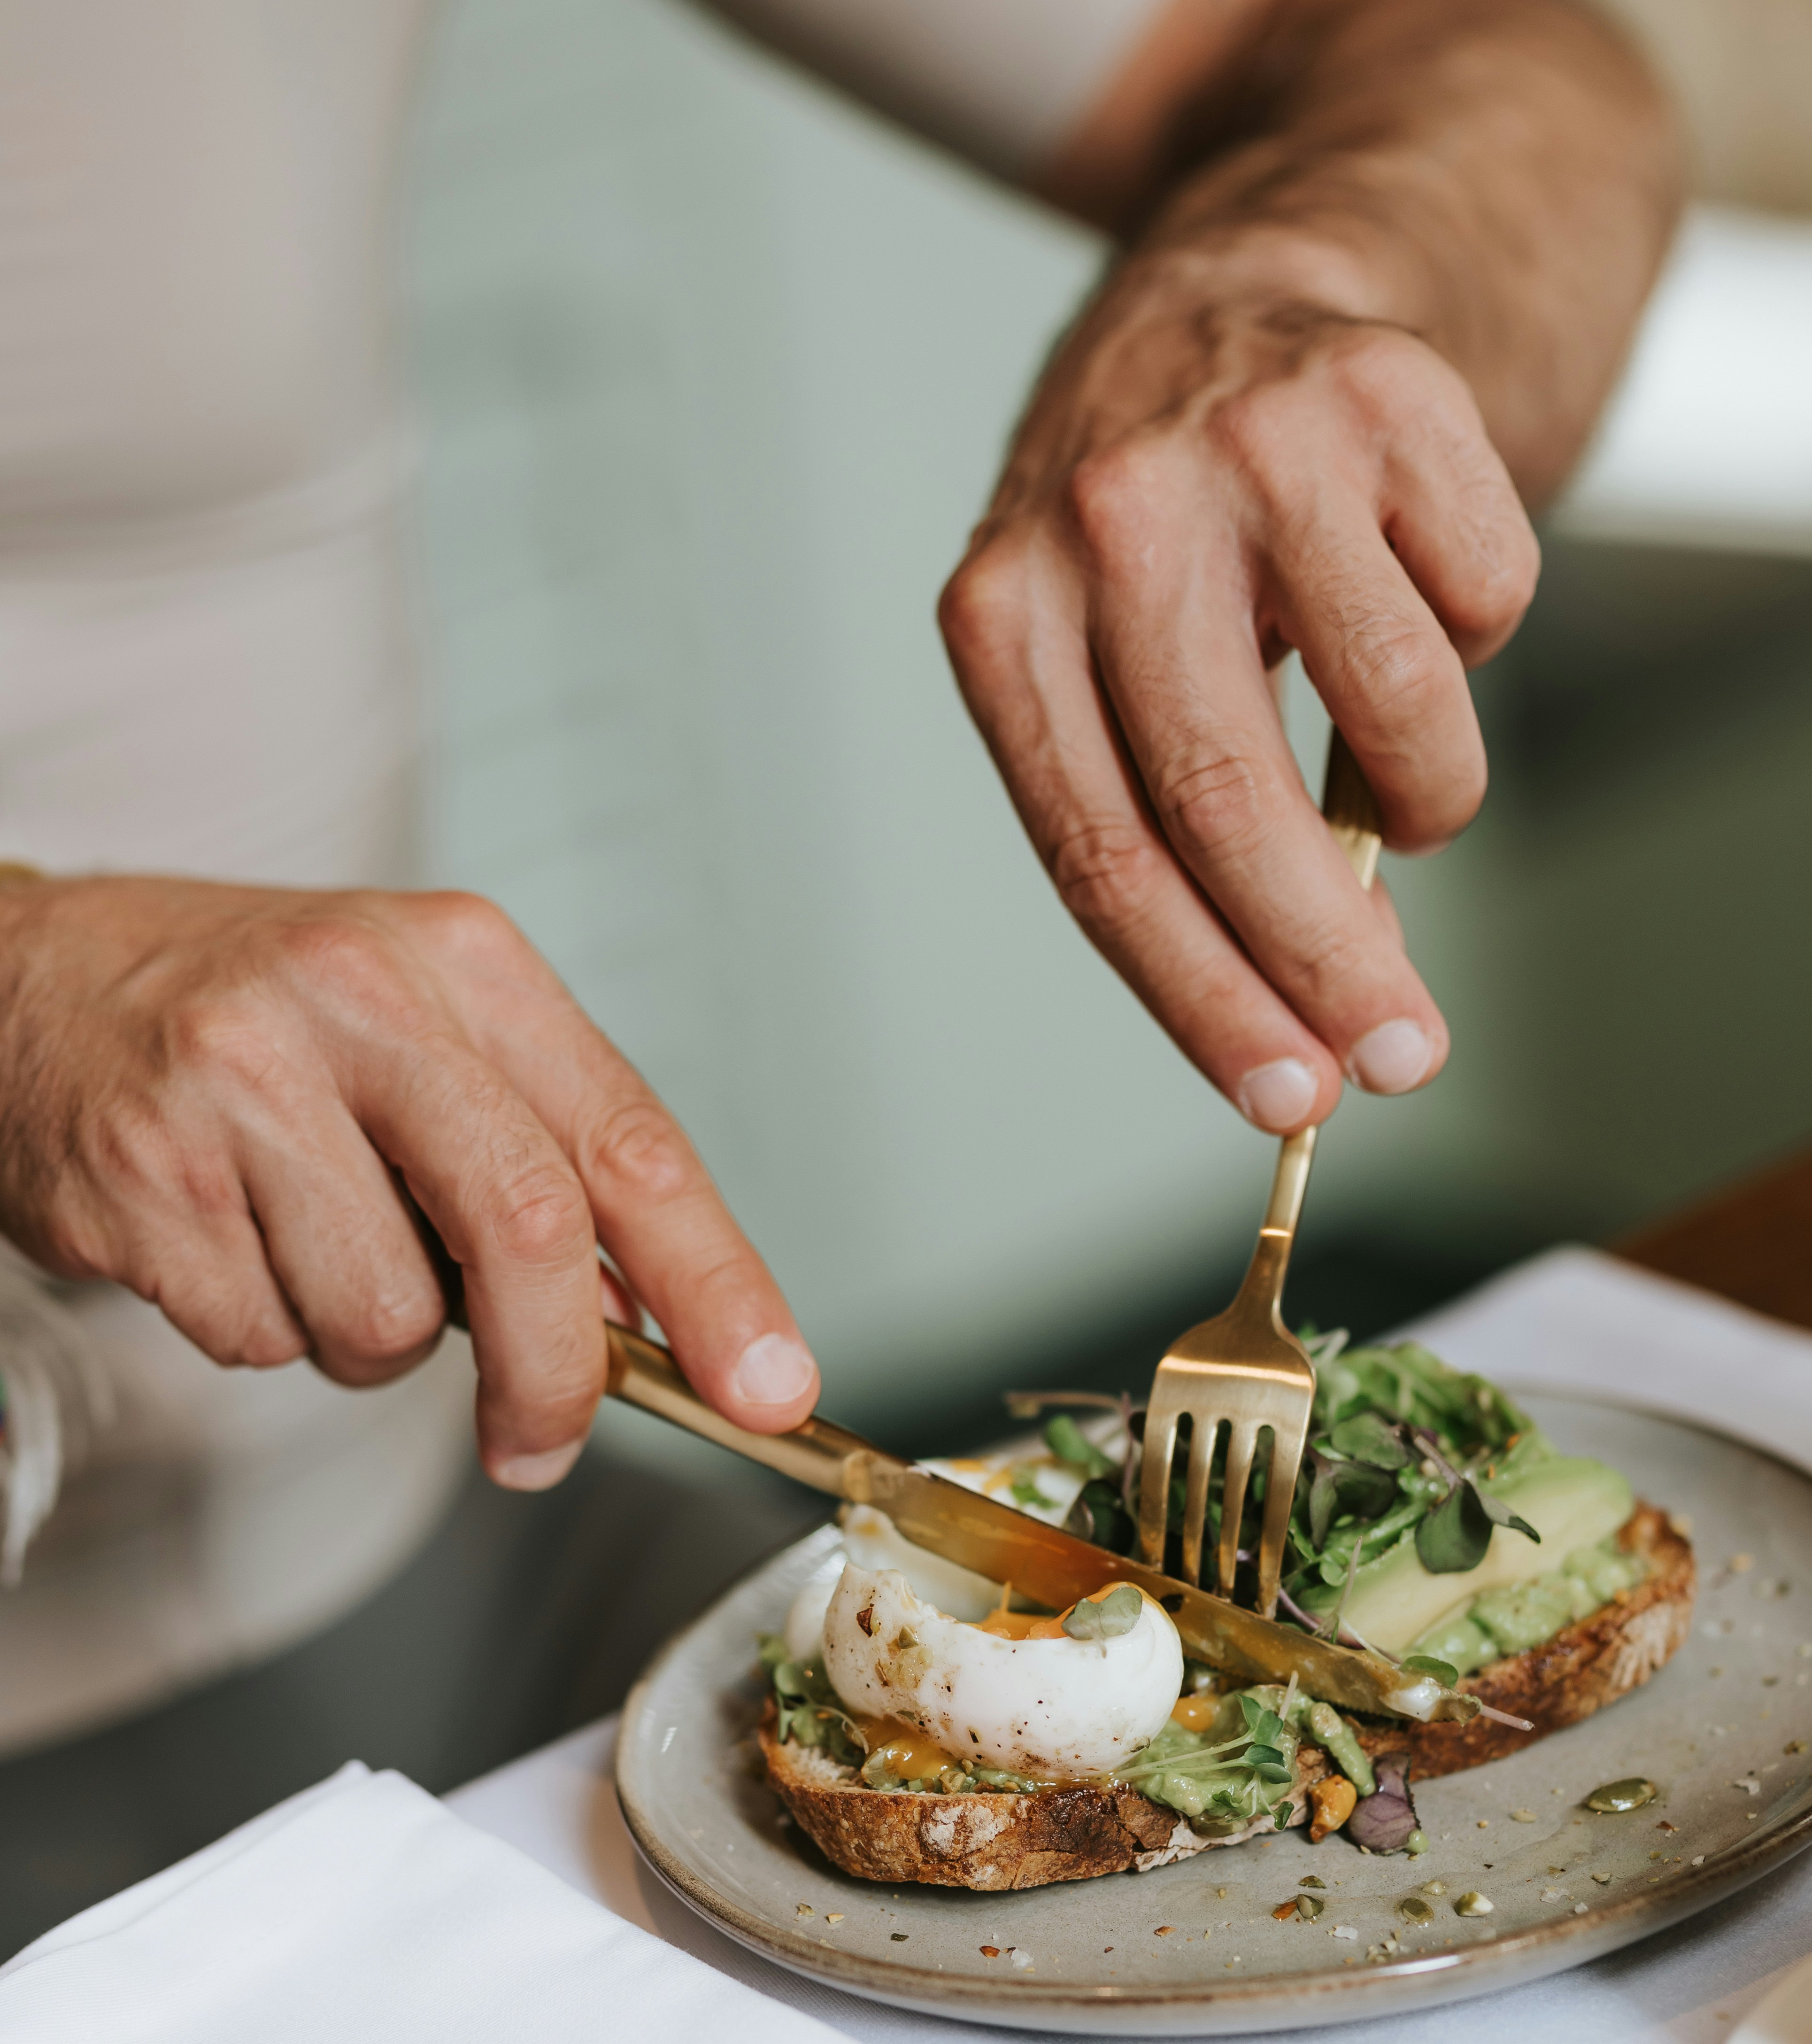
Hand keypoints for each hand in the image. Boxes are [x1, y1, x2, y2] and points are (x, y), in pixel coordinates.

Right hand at [0, 877, 818, 1483]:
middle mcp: (358, 998)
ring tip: (309, 1248)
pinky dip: (264, 1329)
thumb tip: (653, 1319)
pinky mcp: (146, 1174)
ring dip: (371, 1340)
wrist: (25, 979)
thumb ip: (546, 1156)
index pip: (630, 1142)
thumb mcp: (423, 1031)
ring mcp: (241, 1081)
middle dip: (557, 1376)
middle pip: (529, 1233)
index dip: (717, 1283)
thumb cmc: (253, 1020)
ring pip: (388, 1317)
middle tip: (540, 1441)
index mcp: (461, 961)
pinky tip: (226, 1242)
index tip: (768, 1387)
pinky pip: (264, 1337)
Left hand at [938, 276, 1540, 1132]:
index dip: (1201, 996)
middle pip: (1226, 802)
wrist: (1255, 278)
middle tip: (1402, 1055)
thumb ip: (1165, 807)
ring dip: (1430, 794)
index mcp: (1004, 612)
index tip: (1288, 1099)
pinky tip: (1417, 591)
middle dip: (1326, 962)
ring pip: (1398, 710)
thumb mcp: (1098, 649)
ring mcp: (1251, 445)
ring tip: (1412, 785)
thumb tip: (1299, 999)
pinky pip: (1485, 601)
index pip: (1101, 854)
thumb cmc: (1169, 521)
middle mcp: (1111, 518)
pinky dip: (1477, 637)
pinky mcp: (1387, 396)